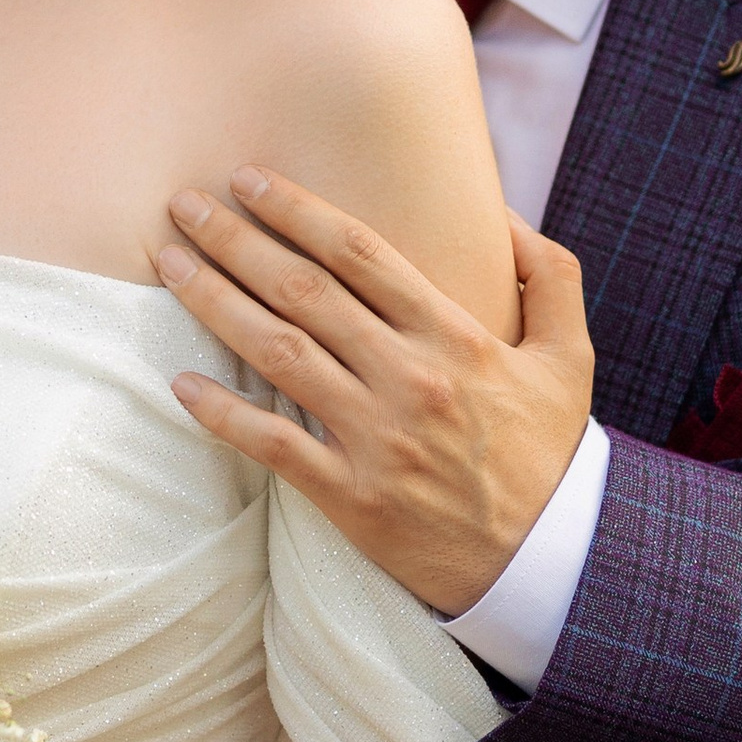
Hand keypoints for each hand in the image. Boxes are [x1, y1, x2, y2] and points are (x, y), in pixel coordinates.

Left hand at [154, 167, 594, 615]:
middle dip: (236, 239)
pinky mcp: (352, 496)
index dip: (297, 209)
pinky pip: (273, 445)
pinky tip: (182, 383)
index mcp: (456, 335)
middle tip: (185, 204)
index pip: (360, 252)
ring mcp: (377, 438)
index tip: (248, 180)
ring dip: (215, 302)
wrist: (547, 562)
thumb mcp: (571, 355)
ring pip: (278, 353)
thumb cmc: (550, 453)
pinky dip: (223, 414)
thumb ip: (549, 274)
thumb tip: (501, 213)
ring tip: (170, 264)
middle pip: (304, 291)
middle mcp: (409, 378)